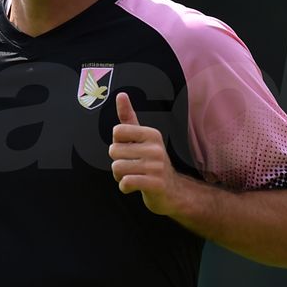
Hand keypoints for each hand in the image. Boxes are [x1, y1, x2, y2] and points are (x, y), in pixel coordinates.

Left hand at [109, 92, 185, 217]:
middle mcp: (155, 148)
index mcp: (151, 134)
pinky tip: (133, 186)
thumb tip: (121, 94)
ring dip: (119, 176)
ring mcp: (156, 167)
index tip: (130, 150)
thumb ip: (128, 118)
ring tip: (133, 176)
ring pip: (117, 168)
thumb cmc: (151, 162)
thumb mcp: (141, 138)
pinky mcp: (155, 184)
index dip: (117, 143)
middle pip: (113, 151)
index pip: (117, 131)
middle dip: (117, 162)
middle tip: (131, 166)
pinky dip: (124, 187)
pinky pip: (125, 183)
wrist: (172, 191)